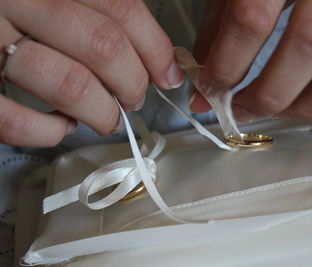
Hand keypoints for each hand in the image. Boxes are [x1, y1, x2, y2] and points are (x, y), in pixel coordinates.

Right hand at [0, 0, 182, 146]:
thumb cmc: (16, 4)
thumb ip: (98, 9)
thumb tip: (156, 55)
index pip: (122, 10)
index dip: (156, 49)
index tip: (169, 74)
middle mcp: (18, 0)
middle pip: (103, 48)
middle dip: (132, 84)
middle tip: (135, 99)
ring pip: (69, 85)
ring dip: (101, 113)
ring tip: (106, 118)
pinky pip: (13, 119)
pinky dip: (47, 132)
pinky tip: (60, 127)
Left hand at [190, 0, 311, 121]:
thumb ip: (219, 30)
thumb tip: (205, 85)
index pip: (252, 19)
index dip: (226, 65)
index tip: (211, 89)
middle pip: (308, 47)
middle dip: (266, 95)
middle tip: (241, 109)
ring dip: (305, 104)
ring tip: (276, 109)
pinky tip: (310, 93)